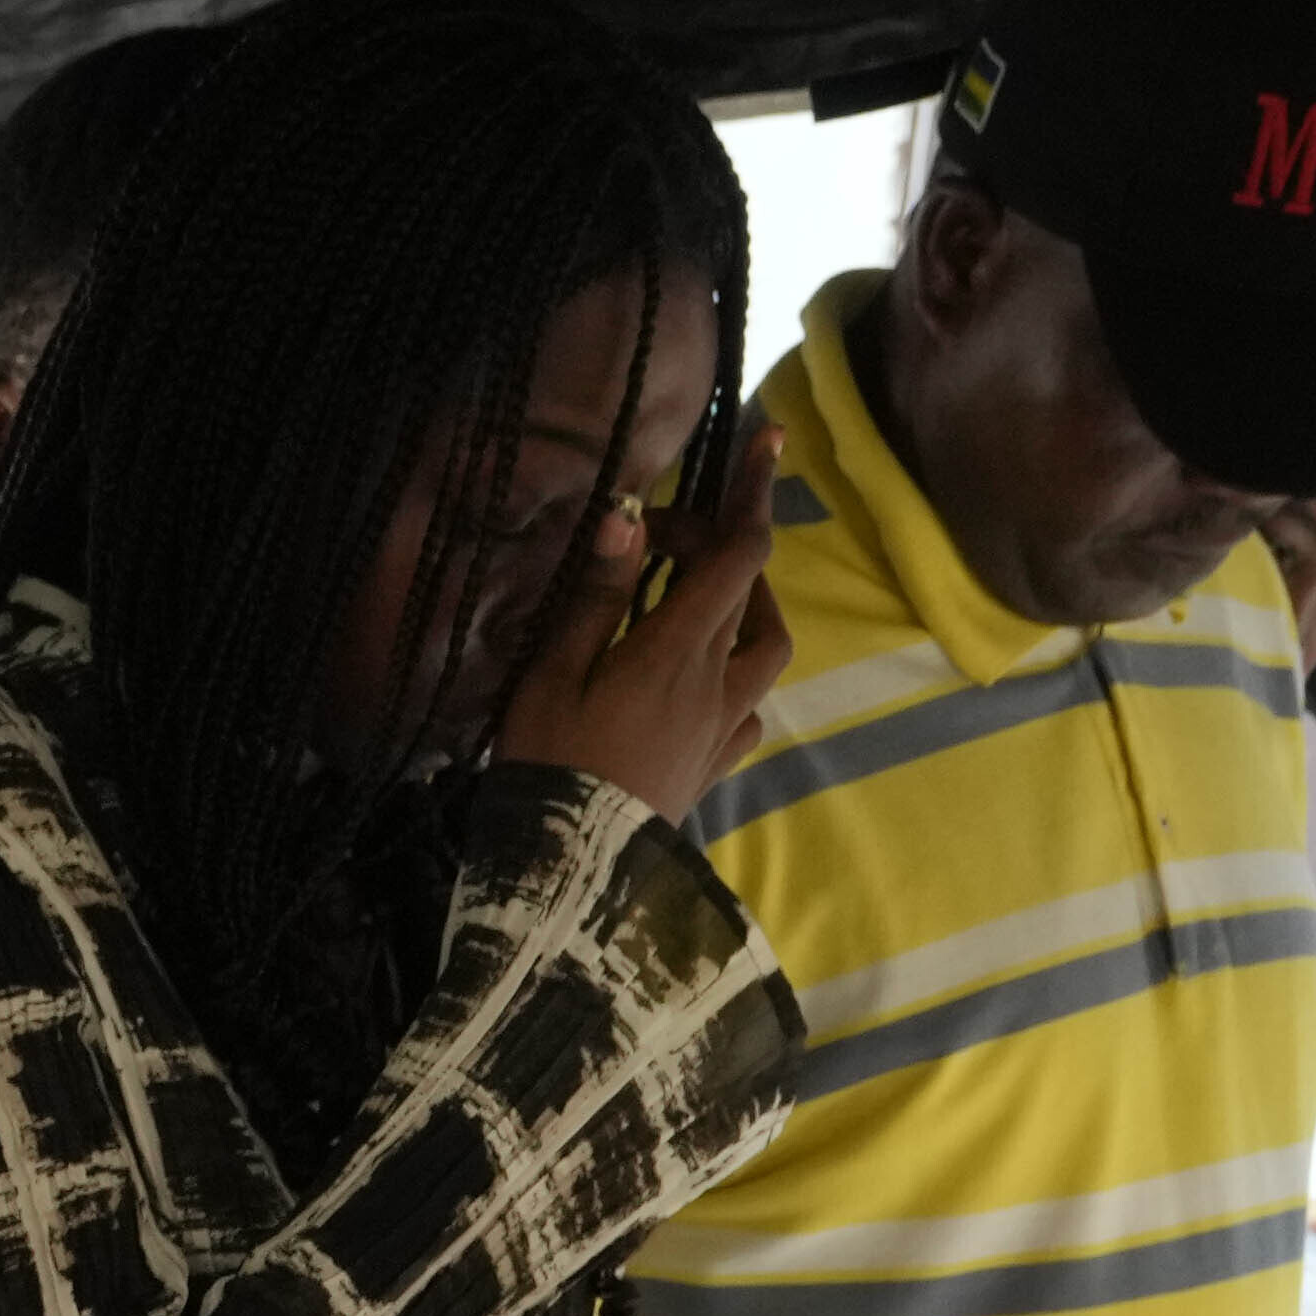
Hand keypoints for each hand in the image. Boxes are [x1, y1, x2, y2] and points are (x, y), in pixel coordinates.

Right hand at [492, 409, 789, 823]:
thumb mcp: (553, 674)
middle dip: (728, 540)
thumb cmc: (548, 768)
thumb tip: (628, 512)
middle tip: (675, 534)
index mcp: (676, 649)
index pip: (738, 551)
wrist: (568, 877)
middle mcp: (716, 681)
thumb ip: (595, 593)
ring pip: (768, 647)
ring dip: (750, 606)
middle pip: (750, 588)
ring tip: (708, 596)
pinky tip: (708, 682)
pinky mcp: (712, 766)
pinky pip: (749, 709)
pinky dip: (740, 677)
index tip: (765, 438)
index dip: (753, 490)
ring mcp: (721, 727)